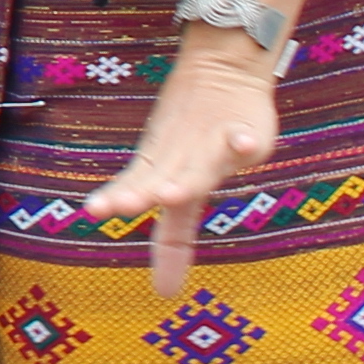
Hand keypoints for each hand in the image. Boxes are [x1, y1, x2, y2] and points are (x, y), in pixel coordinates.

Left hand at [80, 43, 280, 294]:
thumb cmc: (194, 137)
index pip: (148, 207)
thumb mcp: (178, 182)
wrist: (220, 71)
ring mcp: (212, 145)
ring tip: (169, 194)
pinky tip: (243, 145)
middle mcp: (184, 163)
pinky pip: (242, 134)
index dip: (138, 225)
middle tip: (120, 206)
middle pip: (160, 182)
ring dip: (185, 179)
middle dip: (140, 194)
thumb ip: (175, 234)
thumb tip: (165, 292)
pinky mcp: (242, 127)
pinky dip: (241, 140)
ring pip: (197, 165)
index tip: (121, 245)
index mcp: (166, 175)